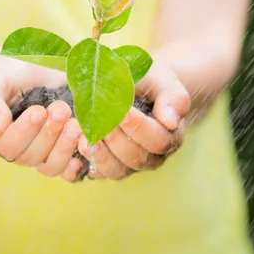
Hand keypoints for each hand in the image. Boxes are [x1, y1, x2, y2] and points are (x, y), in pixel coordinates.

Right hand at [0, 56, 86, 181]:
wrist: (35, 64)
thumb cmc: (10, 71)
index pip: (7, 146)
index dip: (24, 132)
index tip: (39, 111)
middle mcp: (20, 149)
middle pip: (31, 157)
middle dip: (48, 133)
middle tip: (61, 110)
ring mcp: (43, 153)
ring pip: (50, 165)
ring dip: (64, 147)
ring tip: (75, 124)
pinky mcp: (63, 152)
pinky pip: (68, 171)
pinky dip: (77, 164)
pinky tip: (85, 147)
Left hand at [78, 54, 190, 179]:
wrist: (133, 84)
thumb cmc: (150, 81)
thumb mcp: (163, 81)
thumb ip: (172, 98)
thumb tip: (171, 121)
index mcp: (170, 136)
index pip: (158, 141)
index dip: (140, 128)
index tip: (124, 112)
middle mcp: (152, 156)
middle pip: (136, 158)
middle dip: (116, 139)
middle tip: (100, 120)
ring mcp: (130, 164)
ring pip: (118, 170)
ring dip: (101, 154)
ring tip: (86, 137)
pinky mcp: (110, 166)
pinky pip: (100, 173)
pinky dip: (89, 161)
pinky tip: (80, 144)